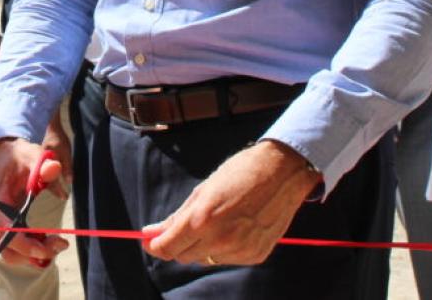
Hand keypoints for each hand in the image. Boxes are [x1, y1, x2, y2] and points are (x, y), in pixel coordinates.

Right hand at [0, 138, 68, 267]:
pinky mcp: (5, 229)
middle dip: (36, 253)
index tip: (49, 247)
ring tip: (58, 241)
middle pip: (10, 251)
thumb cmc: (18, 157)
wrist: (5, 155)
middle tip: (61, 243)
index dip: (27, 245)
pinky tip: (49, 238)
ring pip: (14, 254)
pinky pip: (17, 248)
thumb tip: (55, 170)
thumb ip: (44, 166)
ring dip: (36, 254)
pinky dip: (34, 249)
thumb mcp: (32, 156)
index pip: (6, 233)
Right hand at [40, 113, 72, 200]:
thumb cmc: (59, 139)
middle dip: (52, 189)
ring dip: (48, 185)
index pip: (52, 179)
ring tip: (58, 191)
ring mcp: (38, 162)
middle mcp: (40, 163)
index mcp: (47, 161)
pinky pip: (40, 173)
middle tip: (63, 195)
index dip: (58, 189)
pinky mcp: (37, 162)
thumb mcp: (66, 151)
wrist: (50, 129)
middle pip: (44, 180)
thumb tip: (69, 181)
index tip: (65, 196)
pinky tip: (50, 182)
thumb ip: (67, 166)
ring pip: (41, 177)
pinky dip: (45, 178)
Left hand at [142, 139, 320, 266]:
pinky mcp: (255, 255)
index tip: (149, 241)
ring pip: (206, 259)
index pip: (167, 248)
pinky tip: (235, 226)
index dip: (154, 246)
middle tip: (185, 225)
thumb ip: (177, 217)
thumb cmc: (239, 173)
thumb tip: (151, 232)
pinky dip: (225, 248)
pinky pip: (229, 259)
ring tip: (218, 219)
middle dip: (178, 244)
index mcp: (202, 220)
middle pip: (184, 256)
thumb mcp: (203, 190)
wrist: (282, 172)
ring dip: (203, 246)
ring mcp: (239, 250)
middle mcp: (220, 240)